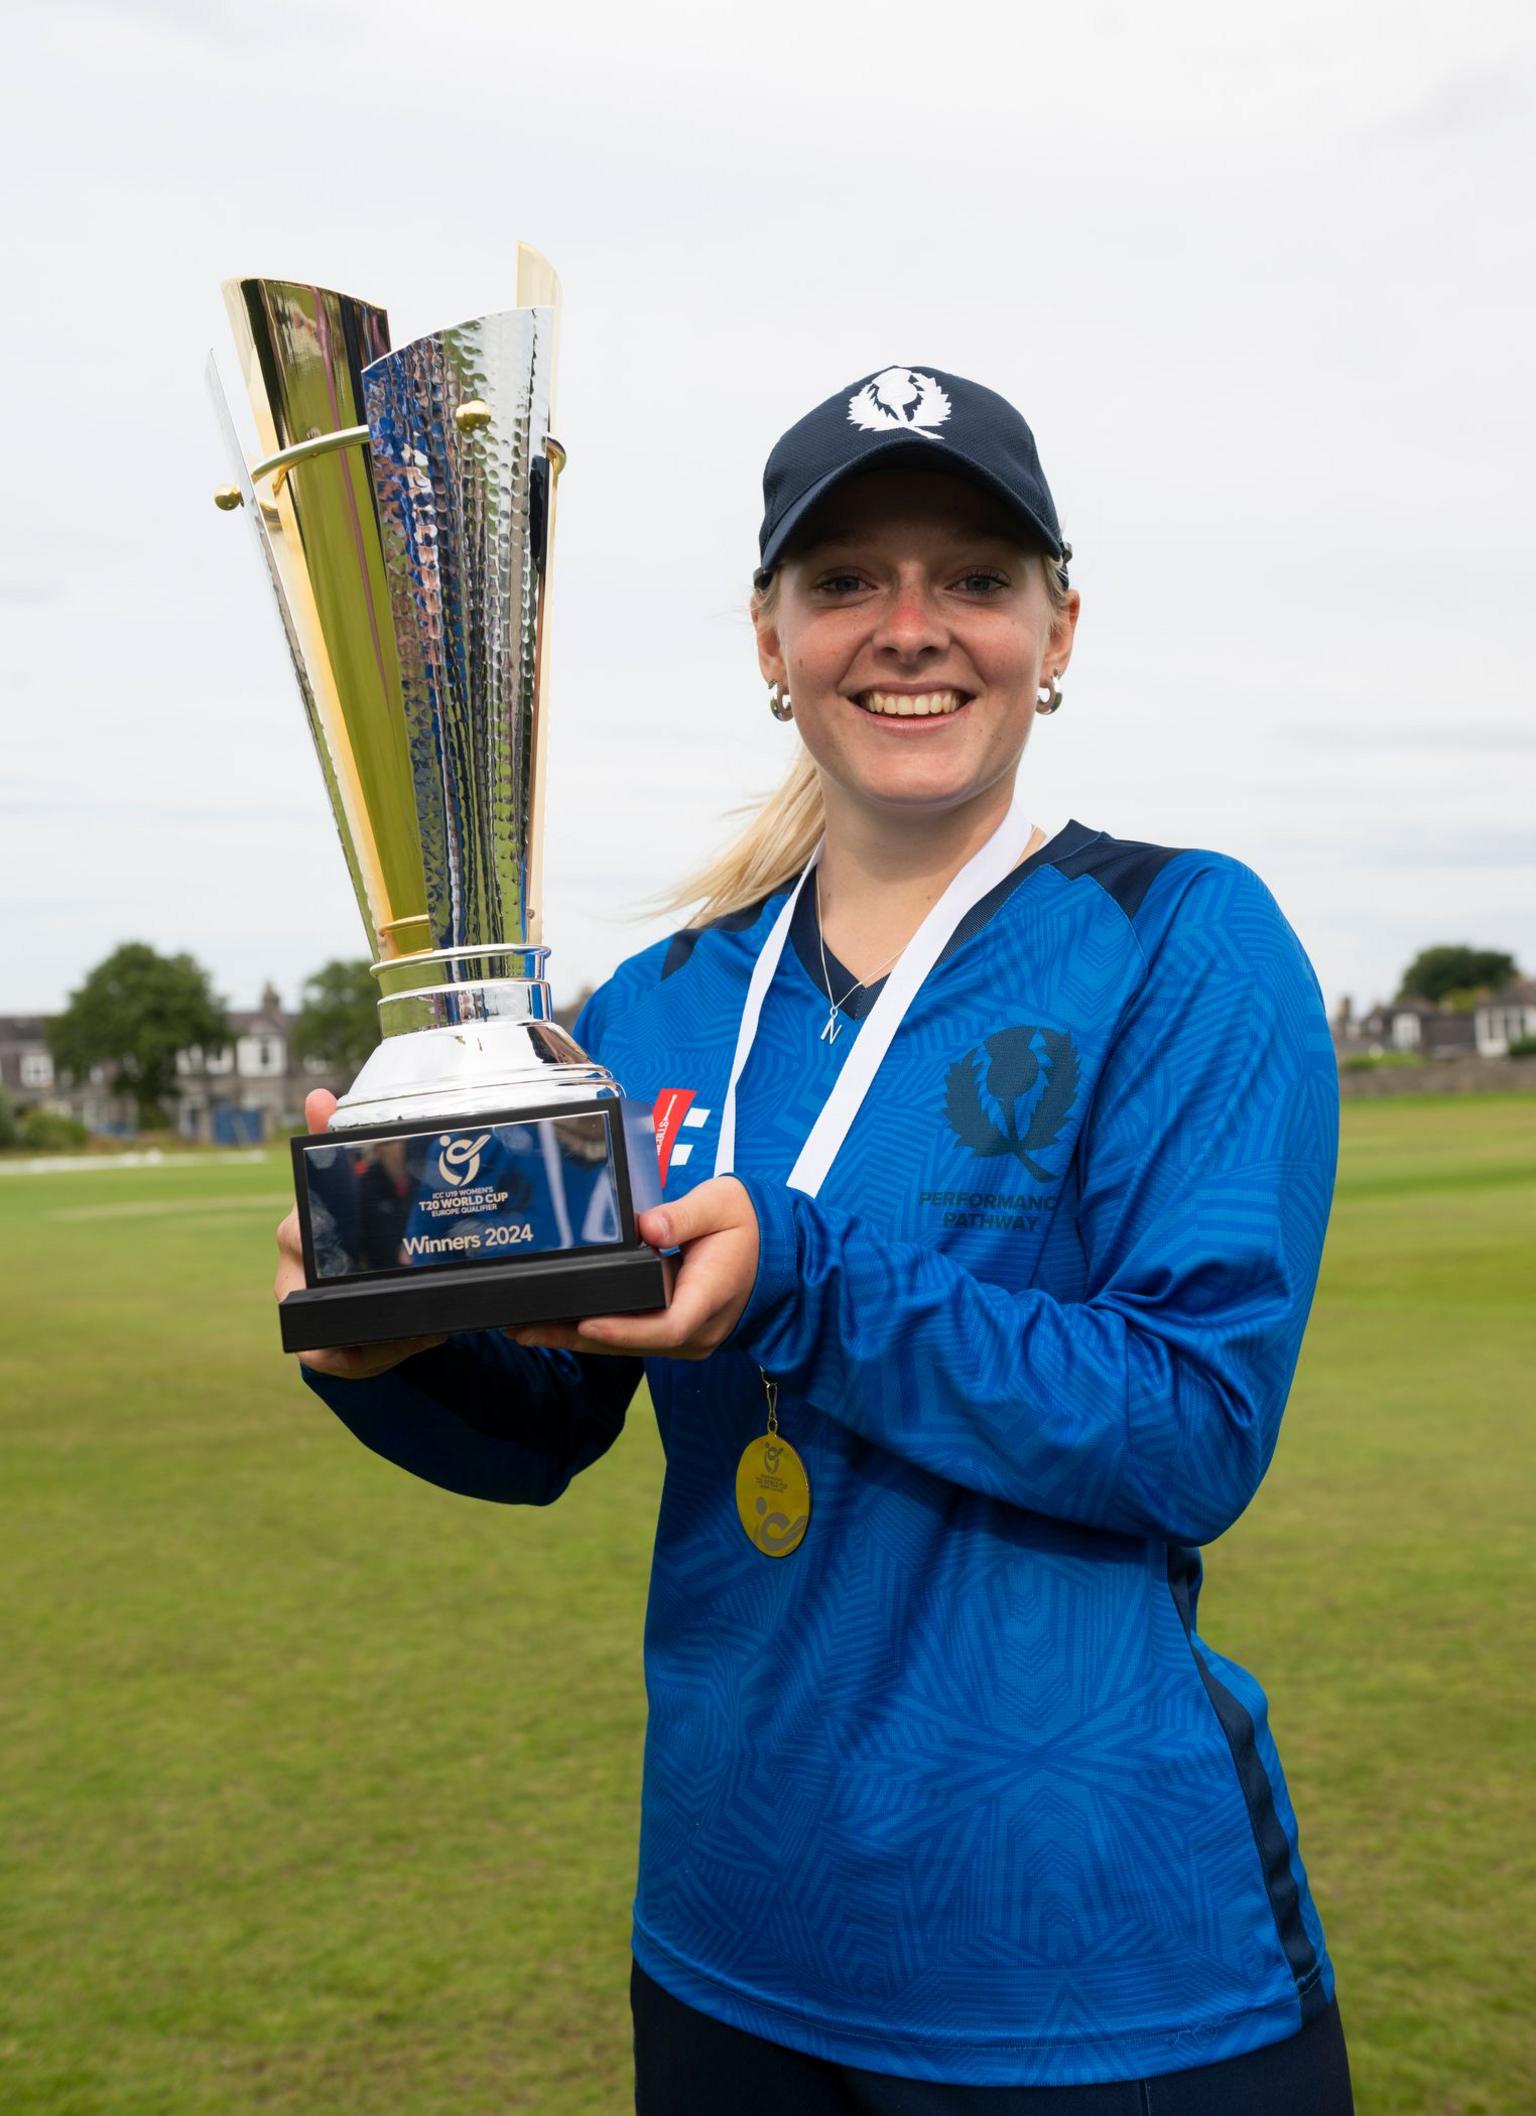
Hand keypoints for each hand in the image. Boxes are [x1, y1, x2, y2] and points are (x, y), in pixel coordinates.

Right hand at [274, 1088, 446, 1378]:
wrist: (351, 1277)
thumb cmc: (353, 1223)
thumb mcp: (351, 1181)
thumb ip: (338, 1137)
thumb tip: (318, 1094)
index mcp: (299, 1228)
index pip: (298, 1232)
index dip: (327, 1242)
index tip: (376, 1249)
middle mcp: (293, 1273)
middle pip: (313, 1292)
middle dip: (366, 1296)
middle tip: (419, 1286)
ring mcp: (306, 1313)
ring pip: (332, 1333)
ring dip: (384, 1334)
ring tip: (432, 1323)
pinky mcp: (324, 1348)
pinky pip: (344, 1360)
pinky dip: (385, 1355)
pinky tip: (427, 1336)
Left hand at [508, 1176, 759, 1360]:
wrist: (775, 1251)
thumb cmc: (748, 1225)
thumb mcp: (722, 1205)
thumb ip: (684, 1214)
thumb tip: (647, 1226)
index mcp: (710, 1299)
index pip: (666, 1325)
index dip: (624, 1328)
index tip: (586, 1321)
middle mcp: (697, 1331)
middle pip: (632, 1343)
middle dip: (576, 1337)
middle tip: (523, 1328)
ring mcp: (685, 1338)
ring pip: (625, 1345)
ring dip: (576, 1338)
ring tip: (525, 1328)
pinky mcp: (672, 1333)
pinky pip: (630, 1337)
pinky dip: (594, 1332)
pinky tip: (557, 1324)